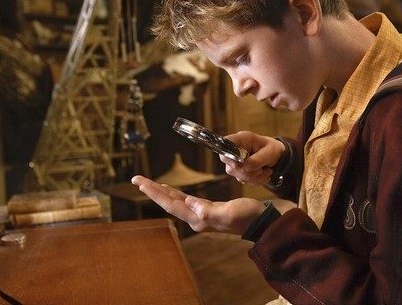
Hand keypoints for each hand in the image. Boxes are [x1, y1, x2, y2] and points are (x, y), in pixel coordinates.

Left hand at [131, 175, 265, 234]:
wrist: (265, 222)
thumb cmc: (250, 217)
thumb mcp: (230, 212)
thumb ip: (208, 210)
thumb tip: (189, 202)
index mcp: (199, 219)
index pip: (171, 204)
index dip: (154, 192)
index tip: (139, 181)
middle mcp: (197, 219)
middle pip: (169, 203)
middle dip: (152, 190)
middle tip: (136, 179)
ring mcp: (203, 215)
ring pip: (176, 202)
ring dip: (162, 192)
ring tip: (148, 184)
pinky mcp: (210, 210)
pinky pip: (186, 201)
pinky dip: (175, 194)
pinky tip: (172, 191)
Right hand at [221, 131, 284, 185]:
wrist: (276, 157)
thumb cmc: (272, 150)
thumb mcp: (268, 153)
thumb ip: (255, 161)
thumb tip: (243, 168)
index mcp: (241, 139)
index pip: (225, 144)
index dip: (230, 155)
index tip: (240, 163)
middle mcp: (234, 150)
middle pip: (231, 166)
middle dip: (249, 171)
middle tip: (261, 168)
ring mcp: (234, 161)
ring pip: (238, 175)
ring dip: (255, 177)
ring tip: (265, 170)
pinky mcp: (237, 171)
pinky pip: (243, 180)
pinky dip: (255, 180)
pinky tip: (262, 174)